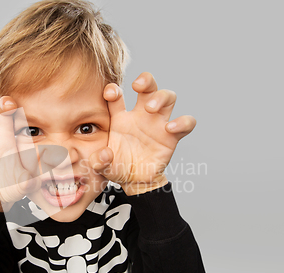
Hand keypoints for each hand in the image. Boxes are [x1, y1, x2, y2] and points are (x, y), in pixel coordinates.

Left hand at [89, 72, 195, 194]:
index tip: (110, 93)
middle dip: (146, 80)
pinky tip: (170, 128)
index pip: (117, 95)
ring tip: (150, 108)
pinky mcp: (172, 136)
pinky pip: (185, 123)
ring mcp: (157, 124)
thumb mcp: (101, 166)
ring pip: (168, 97)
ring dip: (161, 96)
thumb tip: (105, 154)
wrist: (135, 181)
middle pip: (148, 87)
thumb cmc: (117, 167)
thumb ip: (98, 161)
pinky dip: (182, 122)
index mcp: (120, 118)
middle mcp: (140, 116)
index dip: (113, 90)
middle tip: (137, 86)